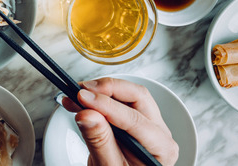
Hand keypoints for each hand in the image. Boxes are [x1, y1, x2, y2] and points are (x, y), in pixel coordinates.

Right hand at [62, 78, 178, 165]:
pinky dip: (98, 98)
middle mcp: (159, 132)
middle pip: (137, 97)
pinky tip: (79, 101)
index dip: (107, 106)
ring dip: (101, 91)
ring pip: (128, 94)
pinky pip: (118, 100)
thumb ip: (100, 142)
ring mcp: (147, 124)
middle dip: (107, 89)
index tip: (83, 99)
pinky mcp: (132, 120)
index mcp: (161, 148)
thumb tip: (88, 114)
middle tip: (81, 92)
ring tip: (75, 96)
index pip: (135, 120)